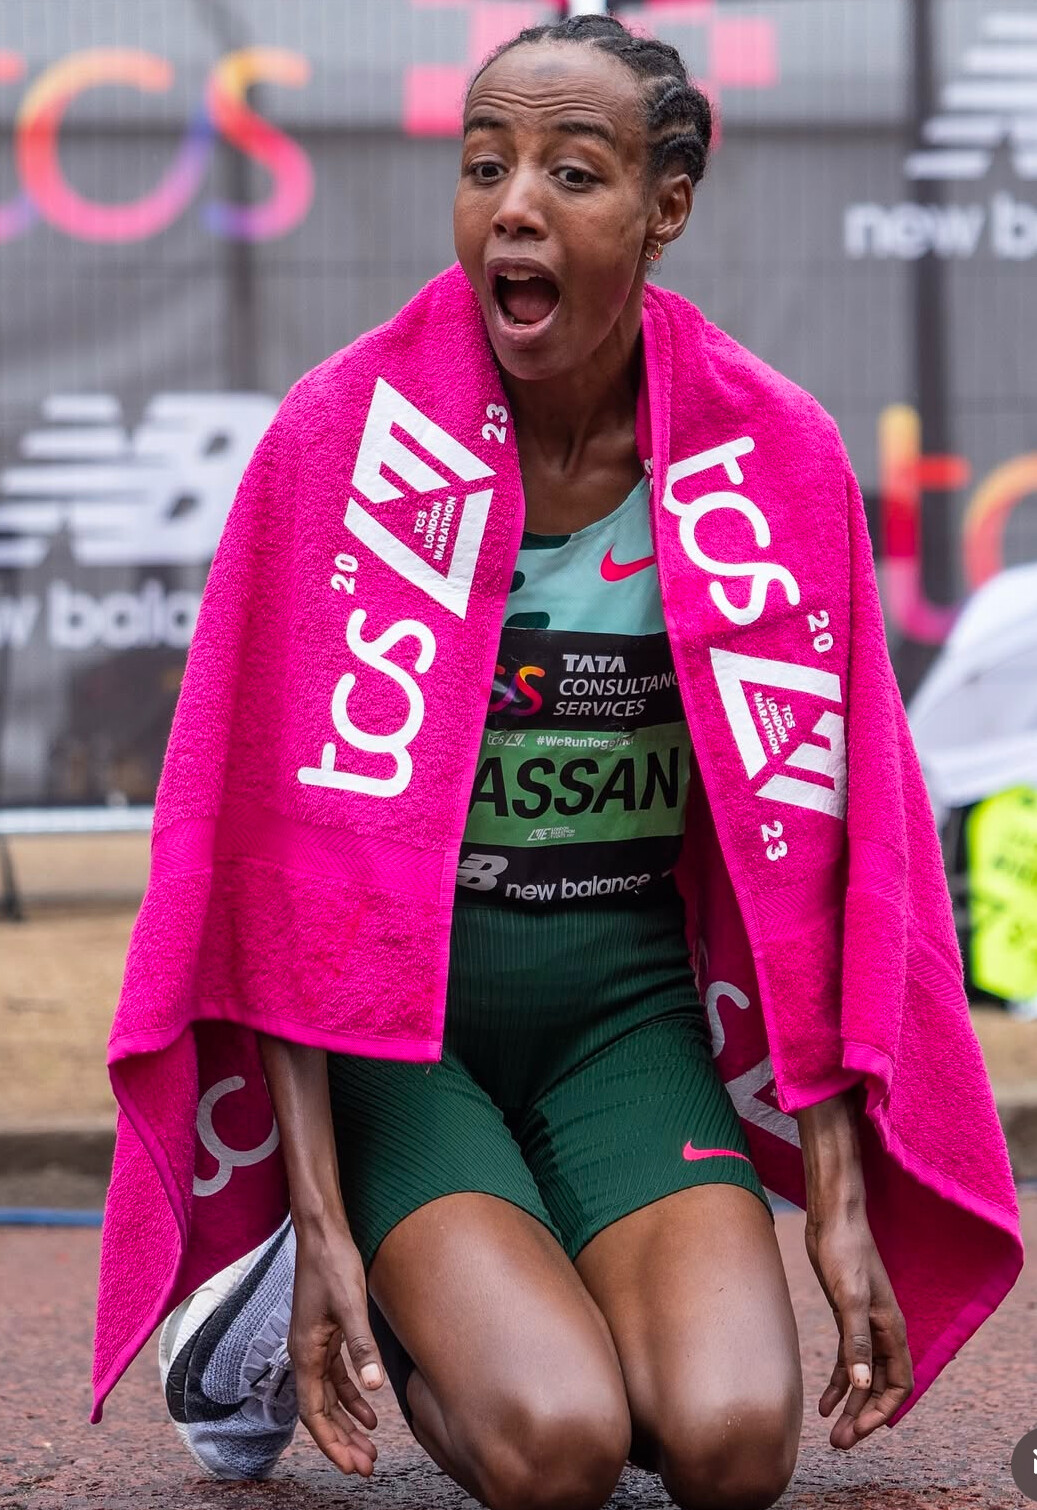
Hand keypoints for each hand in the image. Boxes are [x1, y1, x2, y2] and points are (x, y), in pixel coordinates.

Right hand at [288, 1217, 385, 1475]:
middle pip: (320, 1411)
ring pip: (328, 1397)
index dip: (332, 1442)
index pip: (314, 1414)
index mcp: (305, 1354)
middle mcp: (304, 1355)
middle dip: (341, 1441)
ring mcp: (313, 1345)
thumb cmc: (333, 1265)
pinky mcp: (325, 1334)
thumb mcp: (351, 1306)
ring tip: (369, 1446)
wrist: (322, 1234)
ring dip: (347, 1421)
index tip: (351, 1465)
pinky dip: (351, 1395)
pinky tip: (370, 1407)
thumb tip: (374, 1388)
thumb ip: (362, 1348)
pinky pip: (335, 1376)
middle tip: (365, 1466)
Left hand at [803, 1200, 913, 1447]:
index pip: (898, 1385)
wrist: (831, 1219)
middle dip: (862, 1416)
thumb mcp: (848, 1298)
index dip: (880, 1412)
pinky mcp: (846, 1316)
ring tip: (832, 1432)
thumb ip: (856, 1342)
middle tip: (840, 1443)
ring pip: (862, 1377)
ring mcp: (864, 1325)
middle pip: (879, 1387)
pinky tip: (822, 1402)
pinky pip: (846, 1360)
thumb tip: (861, 1386)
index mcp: (892, 1330)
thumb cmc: (844, 1252)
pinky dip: (837, 1382)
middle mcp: (883, 1332)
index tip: (858, 1431)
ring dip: (849, 1404)